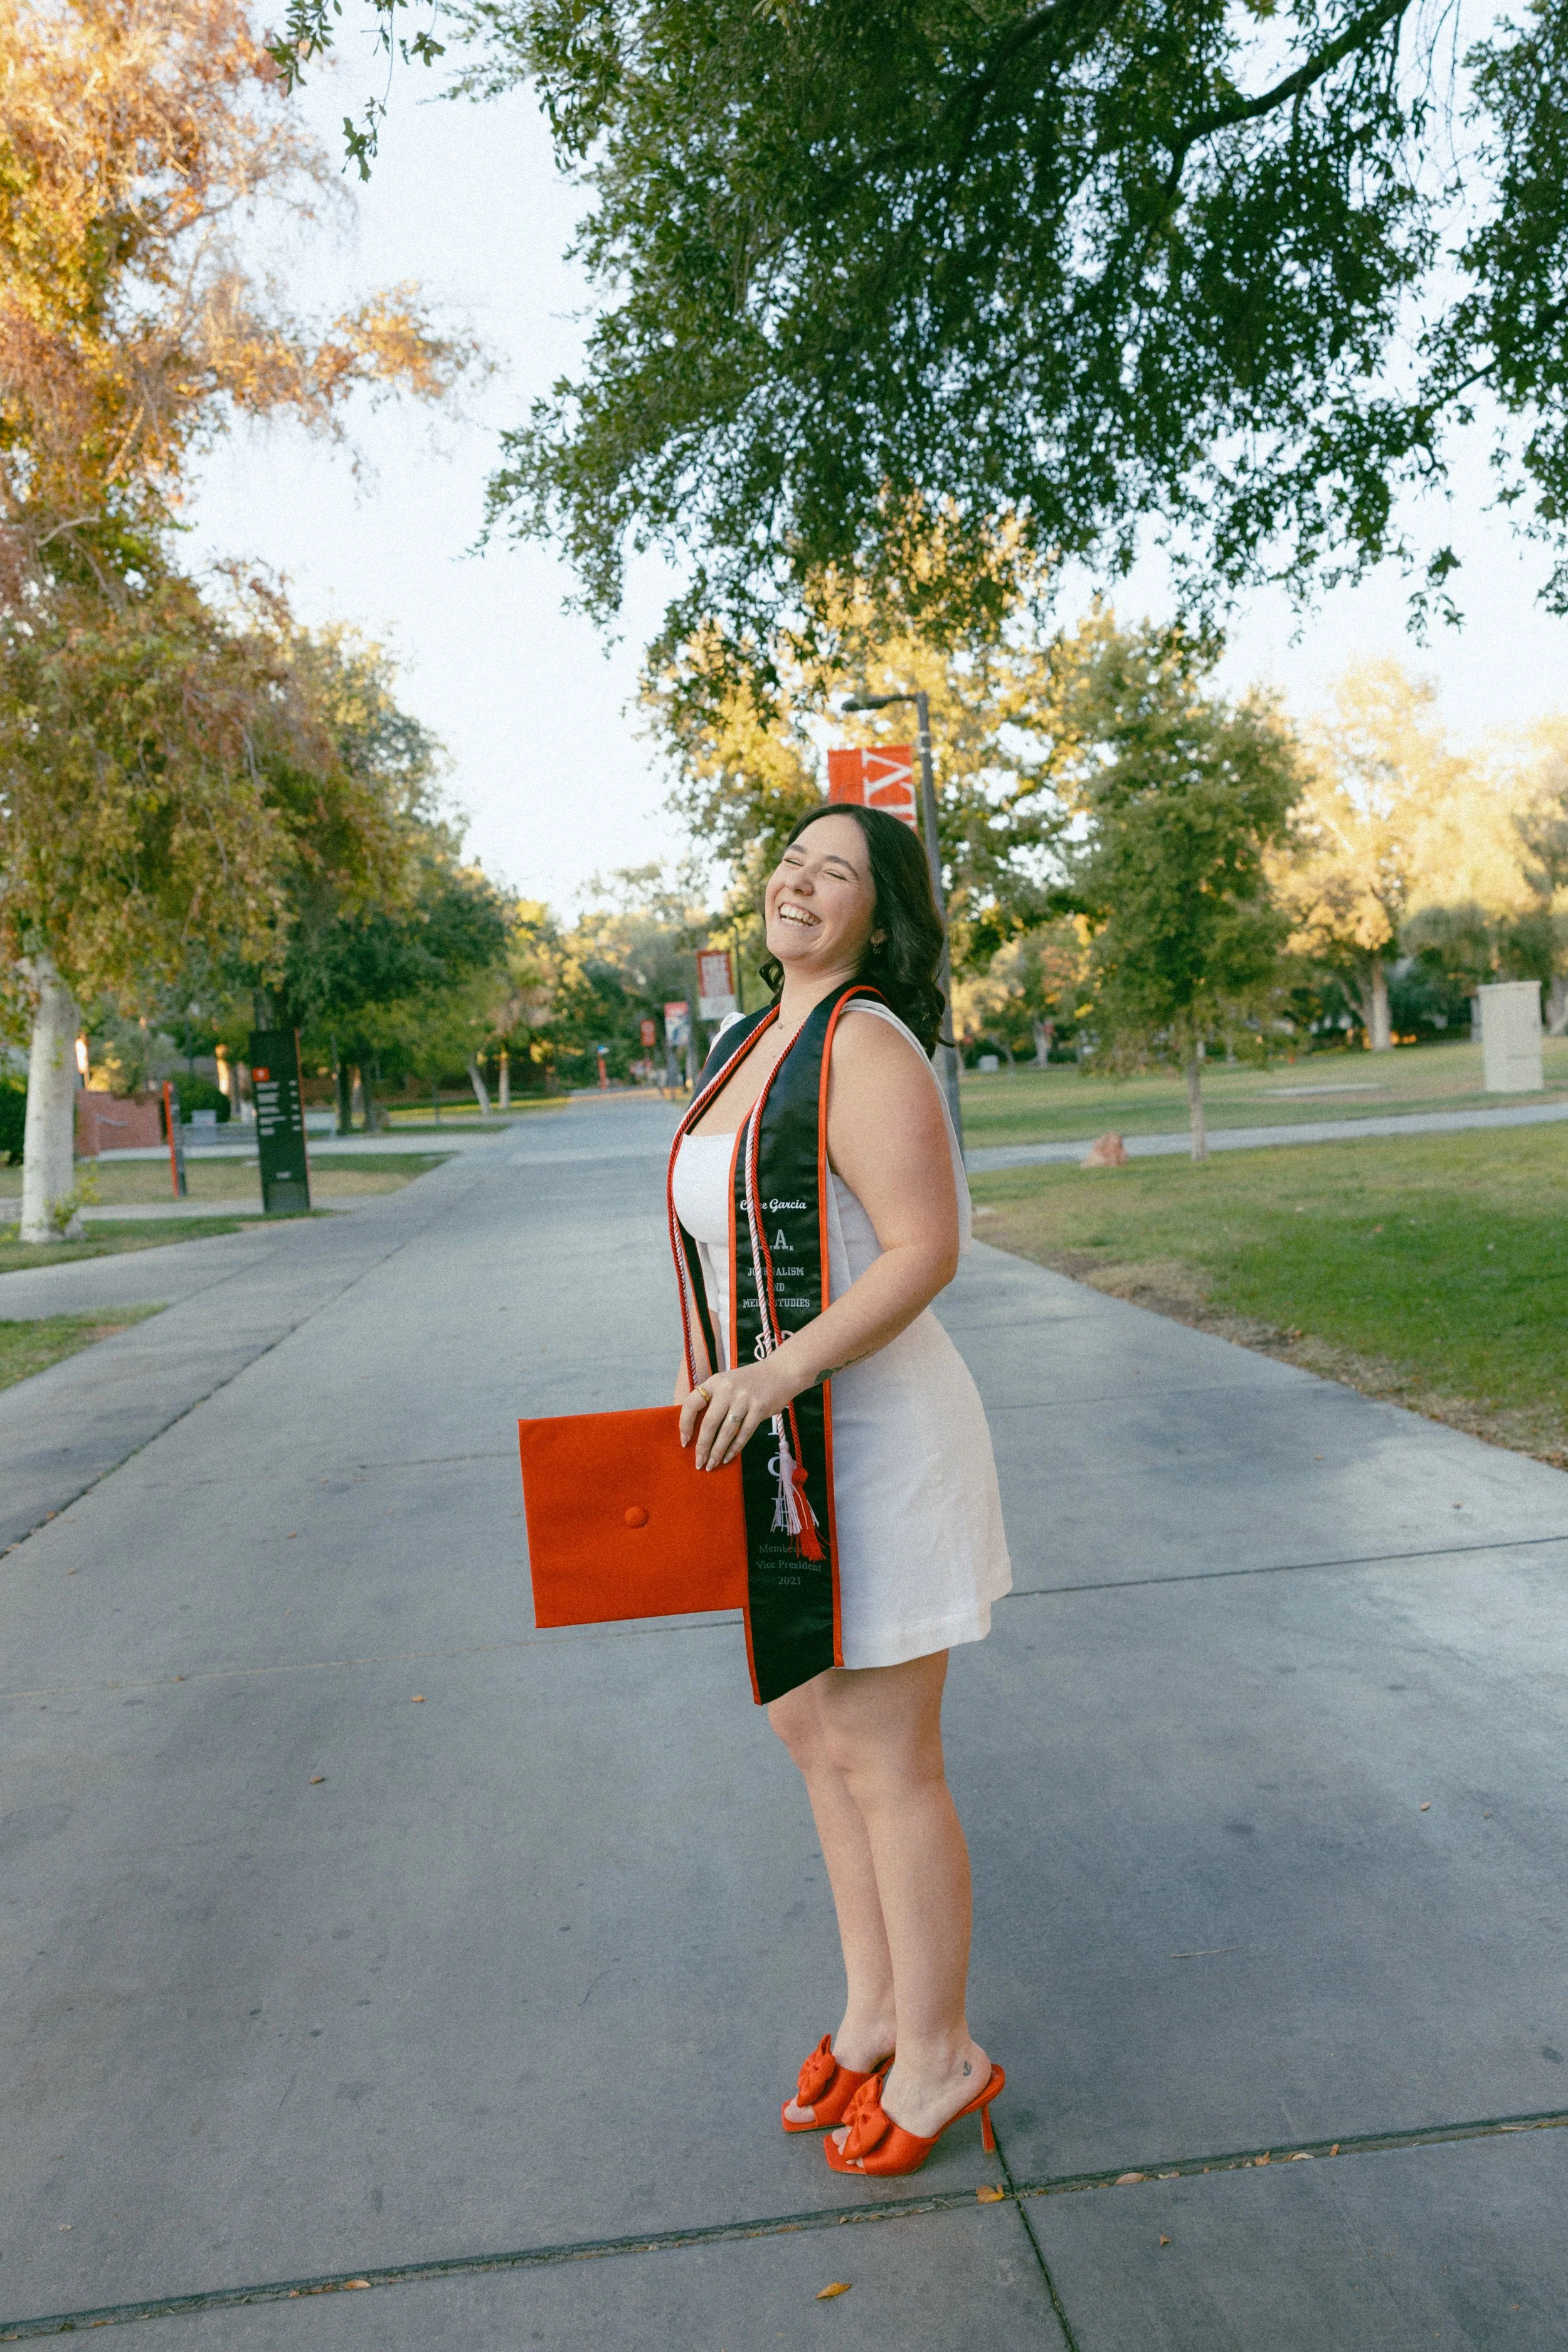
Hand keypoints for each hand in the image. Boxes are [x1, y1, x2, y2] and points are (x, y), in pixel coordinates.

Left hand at [680, 1359, 795, 1470]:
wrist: (781, 1372)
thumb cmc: (750, 1382)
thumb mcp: (727, 1383)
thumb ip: (713, 1400)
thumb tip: (697, 1430)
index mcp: (715, 1382)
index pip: (691, 1403)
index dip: (685, 1424)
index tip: (684, 1442)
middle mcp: (727, 1389)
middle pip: (709, 1423)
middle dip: (702, 1447)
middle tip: (699, 1463)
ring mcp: (744, 1399)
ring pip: (726, 1432)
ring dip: (717, 1451)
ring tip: (711, 1465)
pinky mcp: (759, 1408)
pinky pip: (744, 1433)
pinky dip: (735, 1448)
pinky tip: (728, 1457)